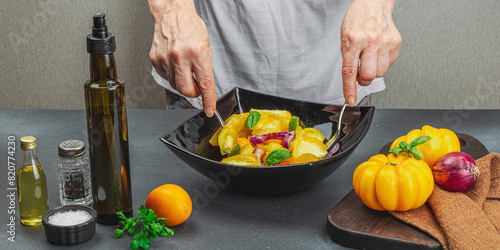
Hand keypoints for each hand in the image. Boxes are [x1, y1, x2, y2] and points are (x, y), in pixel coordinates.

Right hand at [148, 0, 215, 115]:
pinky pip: (165, 78)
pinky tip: (175, 65)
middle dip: (193, 93)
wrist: (172, 14)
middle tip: (197, 87)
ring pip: (175, 86)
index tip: (210, 110)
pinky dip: (172, 76)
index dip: (208, 100)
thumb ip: (206, 69)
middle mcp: (180, 57)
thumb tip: (206, 89)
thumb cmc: (190, 28)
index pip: (205, 84)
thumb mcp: (206, 47)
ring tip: (185, 70)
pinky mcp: (155, 59)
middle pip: (186, 90)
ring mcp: (166, 59)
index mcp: (197, 53)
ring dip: (182, 83)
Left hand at [340, 0, 400, 105]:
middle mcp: (371, 41)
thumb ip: (348, 60)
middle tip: (360, 74)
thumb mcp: (344, 39)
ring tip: (369, 60)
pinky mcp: (396, 43)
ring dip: (373, 72)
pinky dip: (382, 63)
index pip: (350, 71)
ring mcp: (385, 42)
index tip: (350, 100)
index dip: (349, 89)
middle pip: (368, 76)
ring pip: (380, 73)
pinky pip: (389, 64)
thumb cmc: (356, 21)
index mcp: (353, 40)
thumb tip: (352, 81)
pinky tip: (378, 53)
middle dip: (363, 80)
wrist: (372, 4)